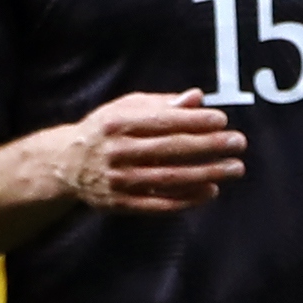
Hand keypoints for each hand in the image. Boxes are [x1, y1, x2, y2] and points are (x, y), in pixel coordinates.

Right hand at [38, 89, 248, 214]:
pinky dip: (187, 199)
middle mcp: (117, 152)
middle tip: (238, 143)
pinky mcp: (121, 204)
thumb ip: (160, 104)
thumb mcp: (123, 108)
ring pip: (169, 178)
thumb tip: (196, 98)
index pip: (162, 121)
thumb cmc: (103, 131)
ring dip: (205, 173)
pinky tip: (211, 191)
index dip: (194, 121)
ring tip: (234, 168)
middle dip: (208, 146)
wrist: (64, 165)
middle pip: (170, 149)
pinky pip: (159, 204)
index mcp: (117, 123)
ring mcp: (118, 181)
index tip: (222, 121)